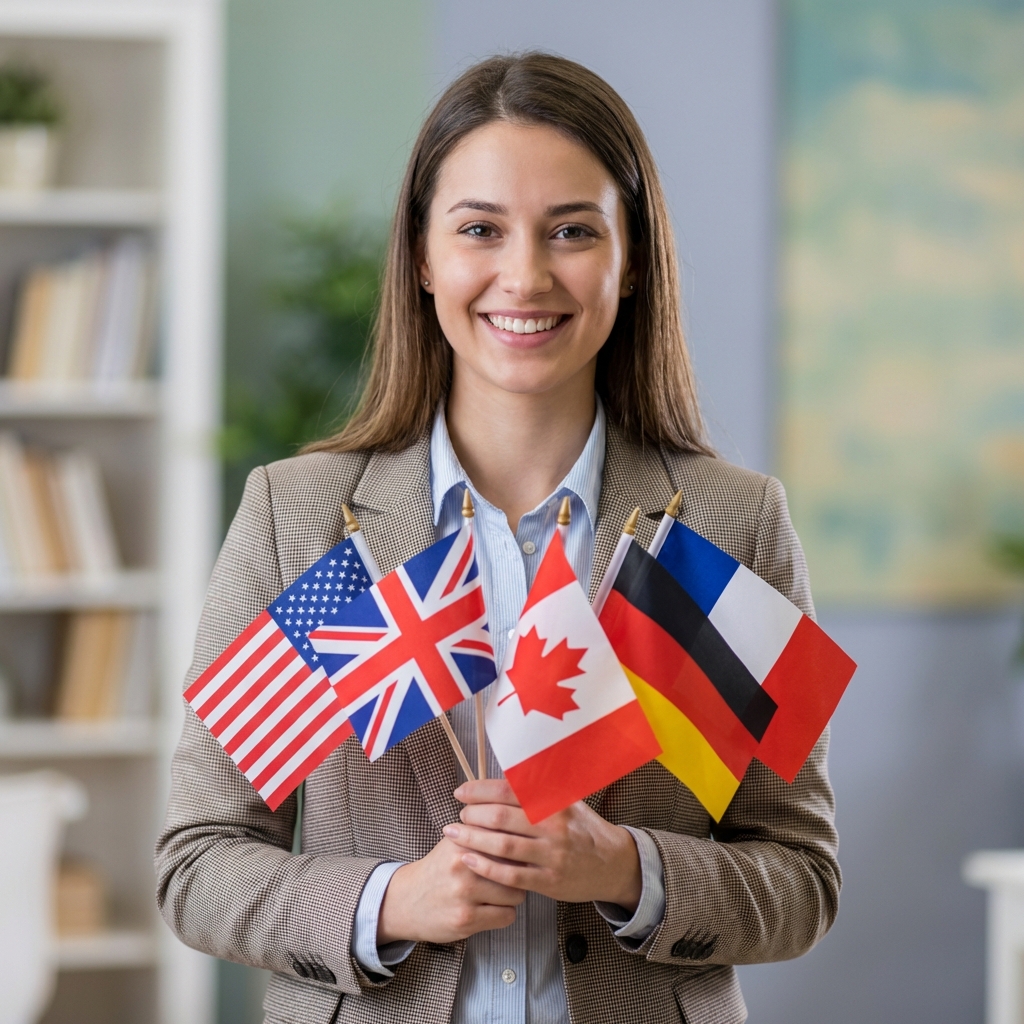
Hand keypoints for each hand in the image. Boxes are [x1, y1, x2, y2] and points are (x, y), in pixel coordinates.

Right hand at [376, 837, 525, 944]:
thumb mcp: (456, 841)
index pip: (509, 838)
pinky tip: (490, 910)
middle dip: (519, 873)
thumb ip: (485, 831)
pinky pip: (507, 916)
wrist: (406, 901)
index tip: (521, 852)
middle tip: (510, 876)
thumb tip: (522, 826)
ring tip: (498, 894)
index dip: (519, 847)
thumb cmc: (439, 869)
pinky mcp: (466, 918)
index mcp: (464, 838)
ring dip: (512, 896)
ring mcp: (465, 891)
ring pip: (516, 893)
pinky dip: (503, 914)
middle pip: (517, 867)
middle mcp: (464, 862)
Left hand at [444, 779, 641, 911]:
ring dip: (473, 839)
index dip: (480, 790)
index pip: (509, 790)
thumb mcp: (567, 801)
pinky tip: (470, 861)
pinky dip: (487, 868)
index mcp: (554, 802)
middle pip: (501, 817)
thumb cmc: (583, 830)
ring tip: (455, 835)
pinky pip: (511, 875)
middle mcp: (553, 825)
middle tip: (459, 816)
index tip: (461, 792)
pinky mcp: (549, 881)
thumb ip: (539, 791)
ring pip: (503, 845)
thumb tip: (504, 775)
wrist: (613, 864)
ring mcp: (551, 854)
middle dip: (473, 815)